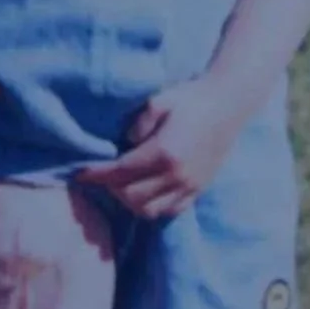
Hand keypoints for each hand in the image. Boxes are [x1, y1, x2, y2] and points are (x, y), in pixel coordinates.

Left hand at [74, 76, 247, 219]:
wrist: (229, 103)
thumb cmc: (192, 97)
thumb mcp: (159, 100)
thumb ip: (137, 123)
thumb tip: (124, 143)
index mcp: (163, 152)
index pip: (120, 172)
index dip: (97, 175)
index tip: (81, 174)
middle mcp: (176, 175)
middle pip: (130, 196)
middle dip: (111, 187)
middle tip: (104, 174)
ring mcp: (189, 185)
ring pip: (148, 210)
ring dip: (130, 200)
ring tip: (123, 184)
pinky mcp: (198, 189)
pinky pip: (169, 211)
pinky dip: (151, 206)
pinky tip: (145, 190)